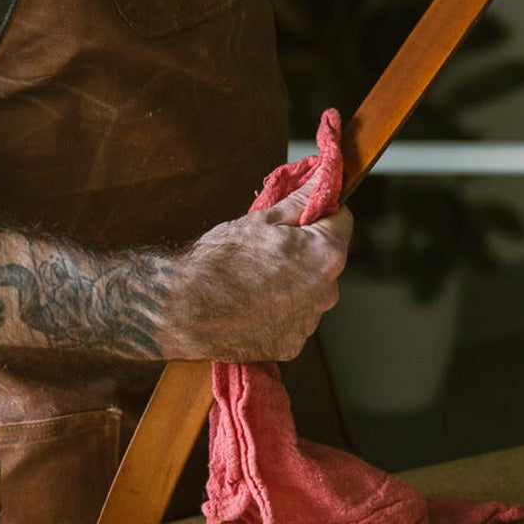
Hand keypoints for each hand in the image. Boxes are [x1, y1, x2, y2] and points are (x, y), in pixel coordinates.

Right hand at [160, 188, 352, 363]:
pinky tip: (251, 306)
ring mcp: (309, 323)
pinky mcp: (291, 346)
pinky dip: (278, 313)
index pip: (341, 221)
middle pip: (325, 261)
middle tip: (266, 251)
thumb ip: (302, 200)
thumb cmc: (218, 260)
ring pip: (309, 292)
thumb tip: (326, 177)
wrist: (182, 308)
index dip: (319, 214)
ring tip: (253, 282)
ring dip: (293, 285)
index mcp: (326, 254)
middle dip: (305, 252)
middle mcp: (327, 292)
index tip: (297, 218)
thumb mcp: (261, 220)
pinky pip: (293, 320)